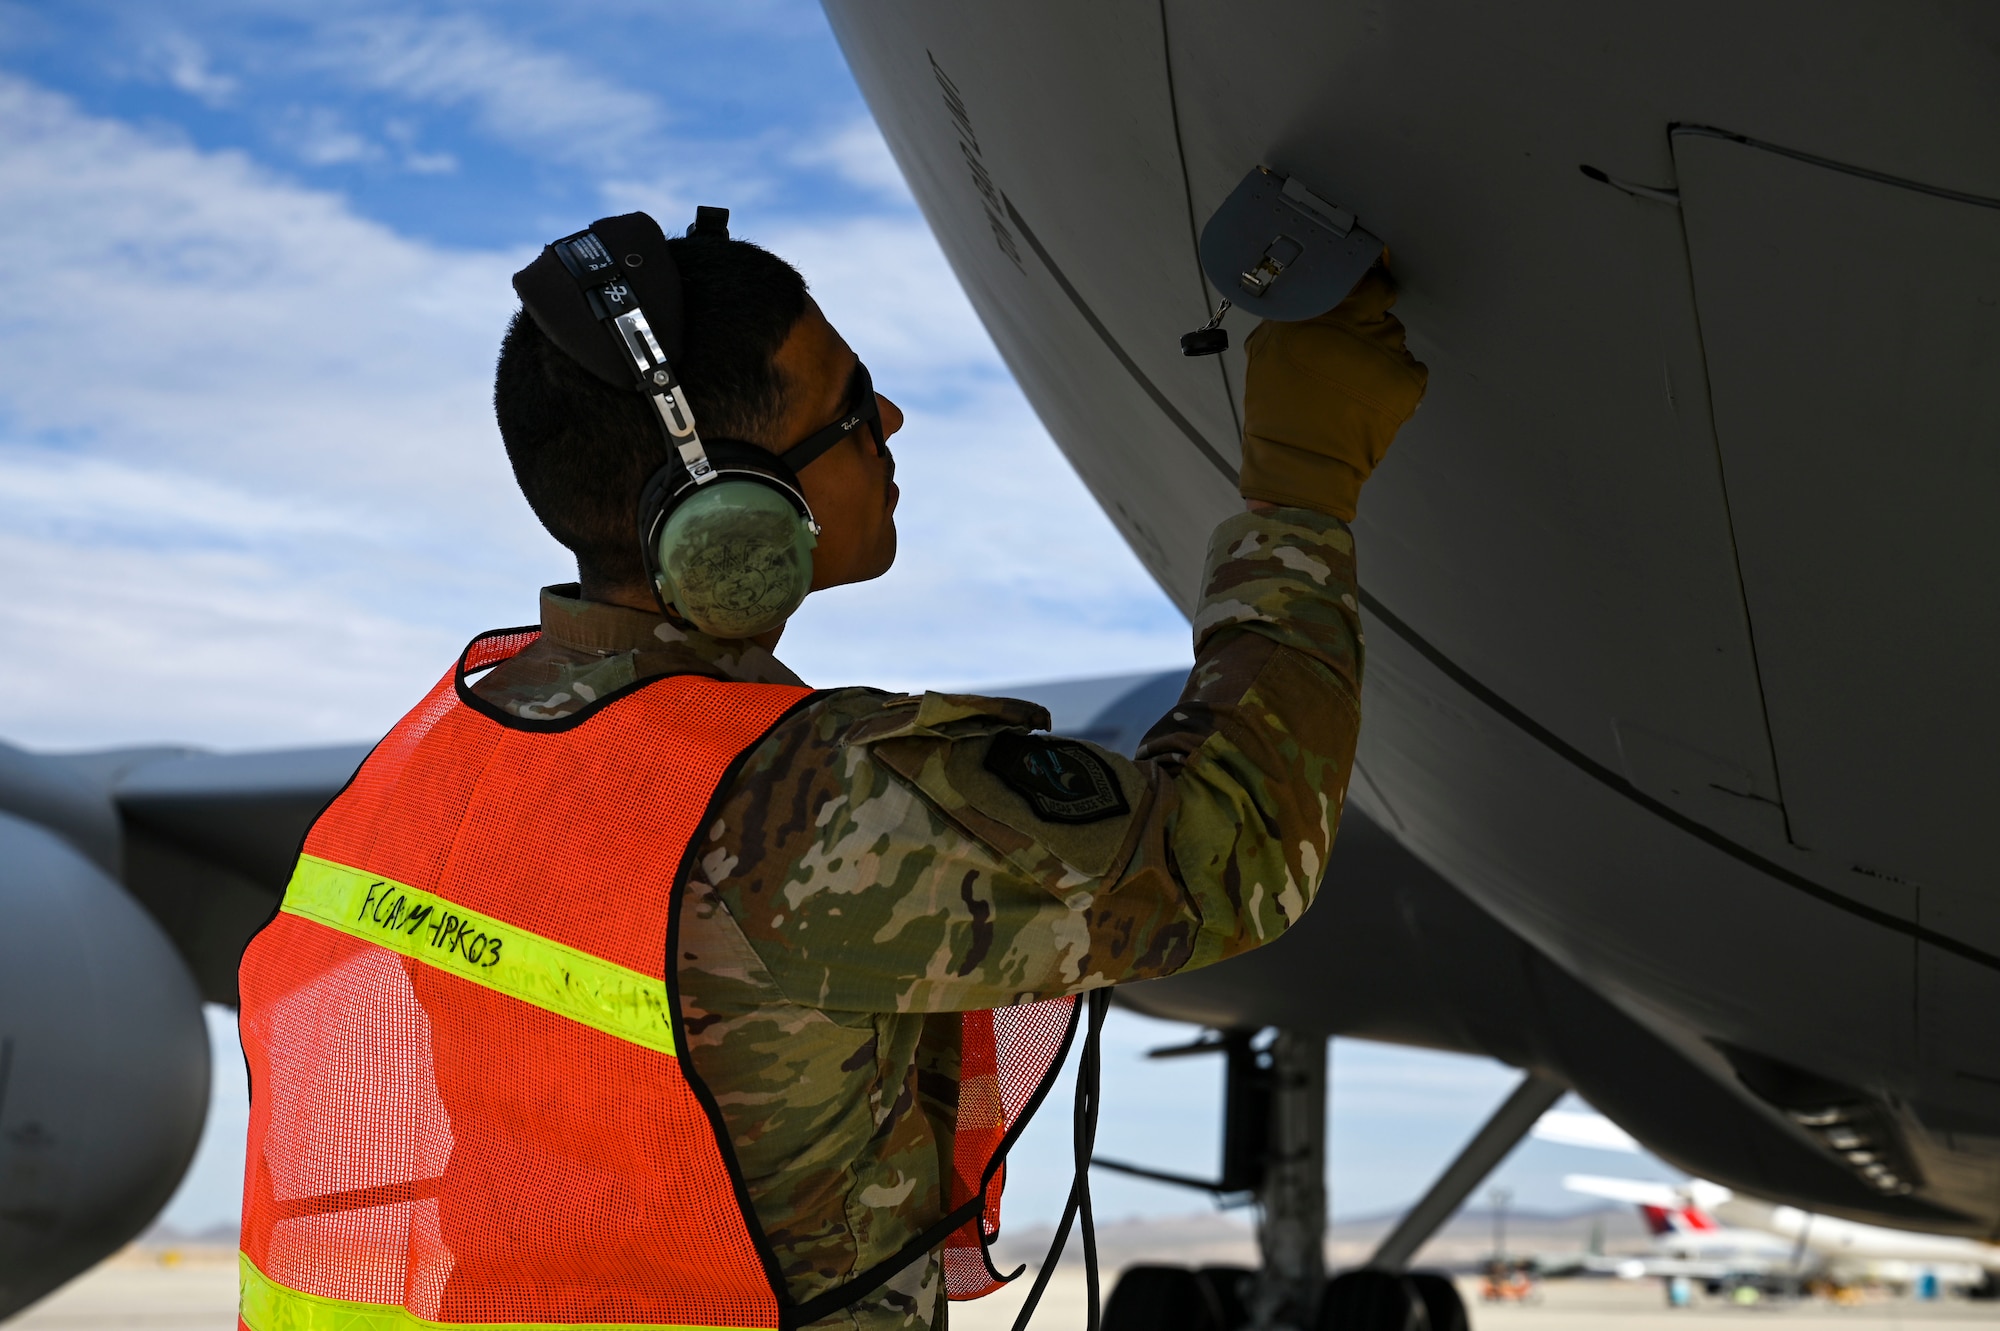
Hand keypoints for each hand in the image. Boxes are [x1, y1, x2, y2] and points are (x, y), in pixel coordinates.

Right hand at [1237, 261, 1427, 519]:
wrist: (1302, 462)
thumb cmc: (1278, 410)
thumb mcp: (1265, 350)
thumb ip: (1290, 315)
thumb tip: (1305, 296)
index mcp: (1328, 313)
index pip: (1362, 278)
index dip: (1362, 283)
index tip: (1357, 289)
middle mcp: (1363, 326)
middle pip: (1380, 306)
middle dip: (1367, 320)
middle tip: (1349, 343)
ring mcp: (1390, 354)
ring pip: (1394, 337)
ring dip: (1379, 351)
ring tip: (1354, 378)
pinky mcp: (1408, 382)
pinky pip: (1412, 368)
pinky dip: (1396, 378)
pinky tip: (1370, 395)